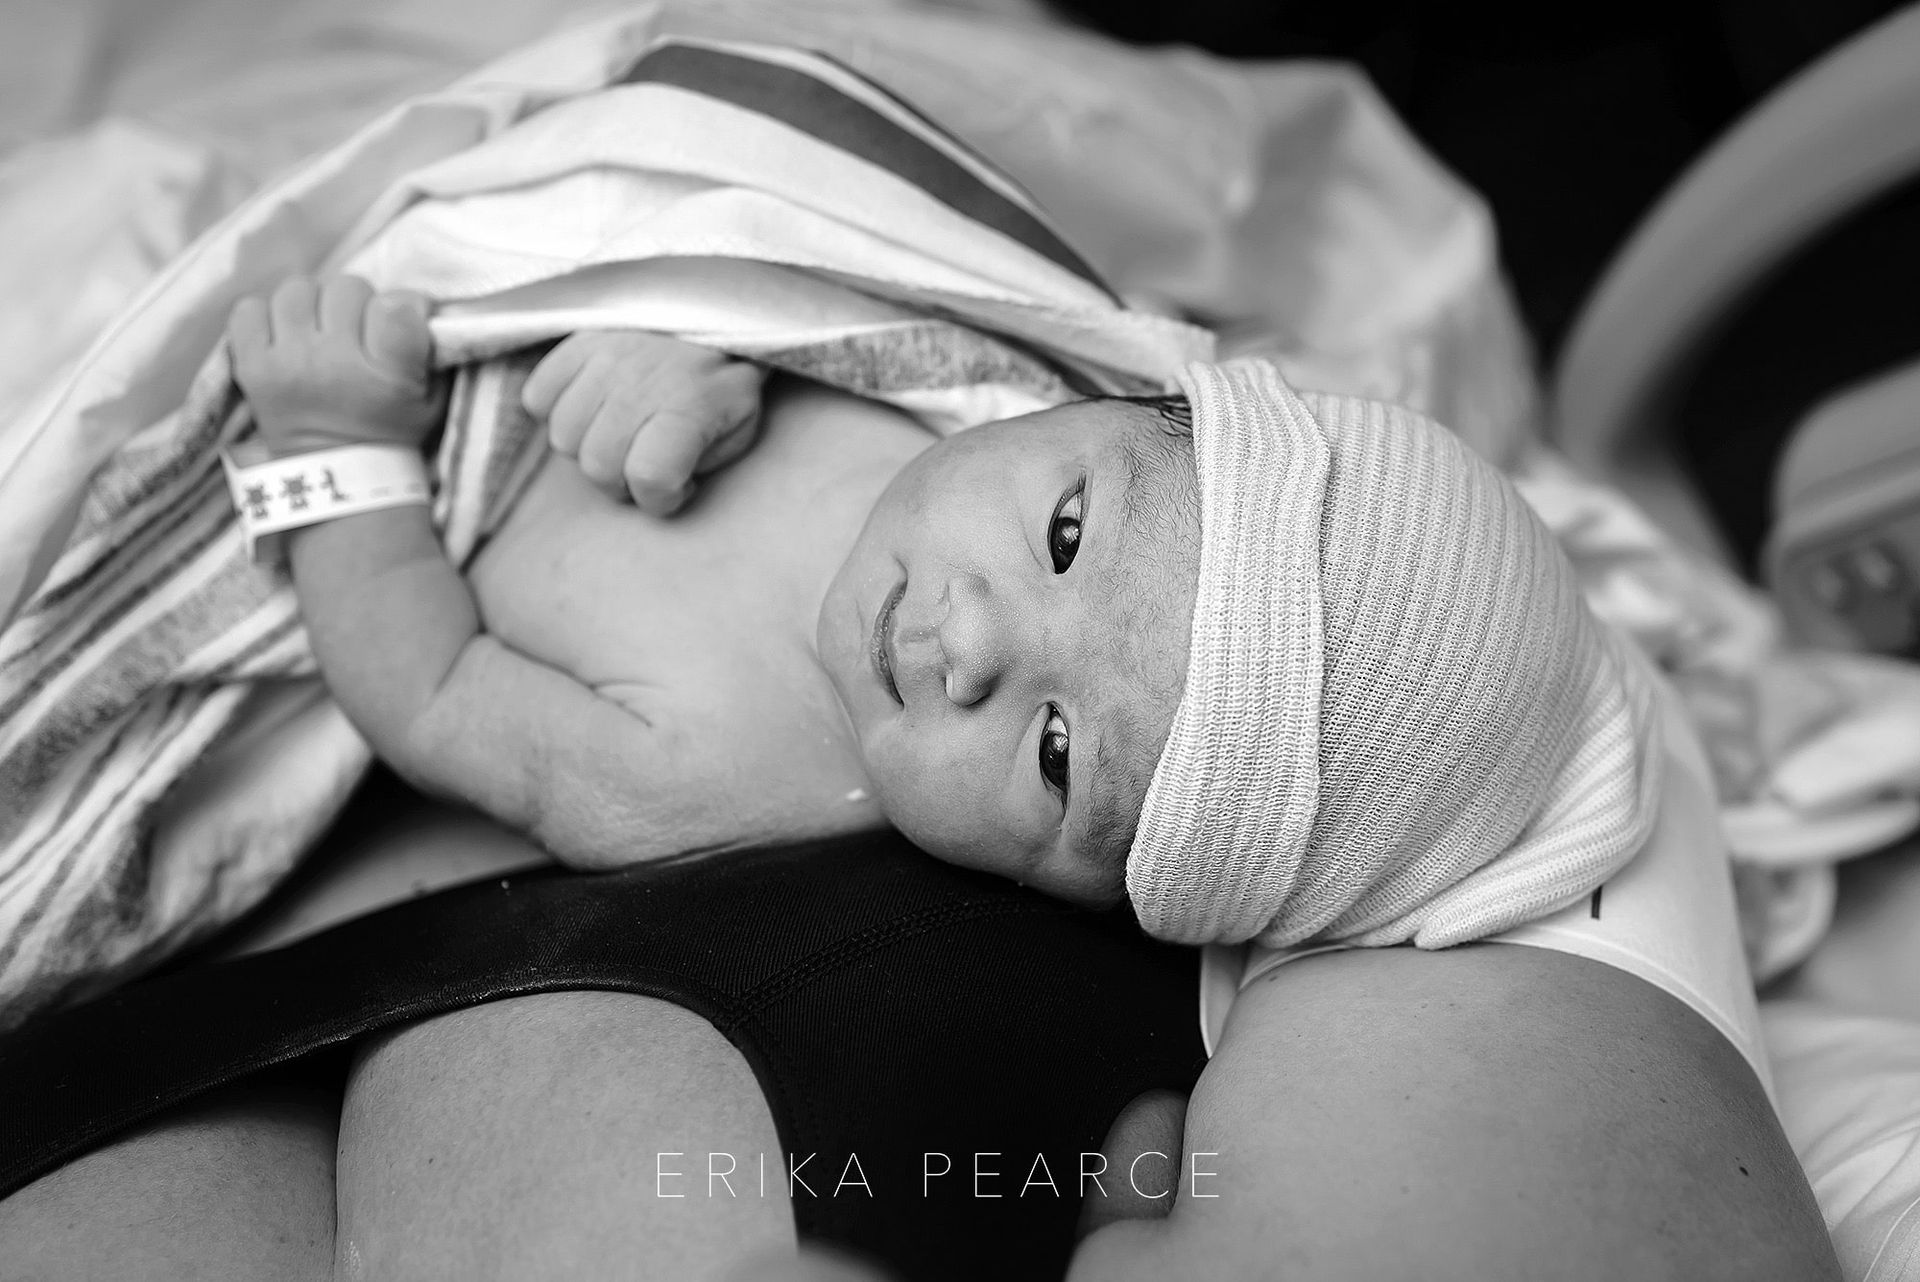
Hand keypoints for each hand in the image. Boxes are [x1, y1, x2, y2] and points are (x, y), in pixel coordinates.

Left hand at [228, 275, 445, 457]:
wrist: (332, 481)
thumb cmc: (389, 436)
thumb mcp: (430, 402)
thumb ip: (428, 350)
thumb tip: (415, 302)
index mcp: (386, 377)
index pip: (396, 305)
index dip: (404, 305)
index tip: (402, 323)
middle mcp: (334, 365)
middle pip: (348, 288)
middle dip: (358, 305)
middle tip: (358, 334)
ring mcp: (288, 363)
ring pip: (299, 290)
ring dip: (312, 305)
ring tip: (318, 333)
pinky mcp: (251, 367)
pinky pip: (250, 309)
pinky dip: (266, 316)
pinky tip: (283, 338)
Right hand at [521, 330, 764, 514]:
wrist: (713, 306)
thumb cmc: (725, 379)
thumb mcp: (741, 424)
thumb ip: (706, 461)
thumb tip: (662, 484)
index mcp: (691, 405)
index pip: (650, 477)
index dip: (659, 499)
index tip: (675, 488)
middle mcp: (640, 381)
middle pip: (598, 465)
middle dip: (621, 482)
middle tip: (643, 463)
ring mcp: (603, 358)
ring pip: (564, 438)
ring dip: (588, 449)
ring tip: (618, 435)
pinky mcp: (576, 342)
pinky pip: (538, 398)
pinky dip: (556, 412)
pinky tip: (591, 410)